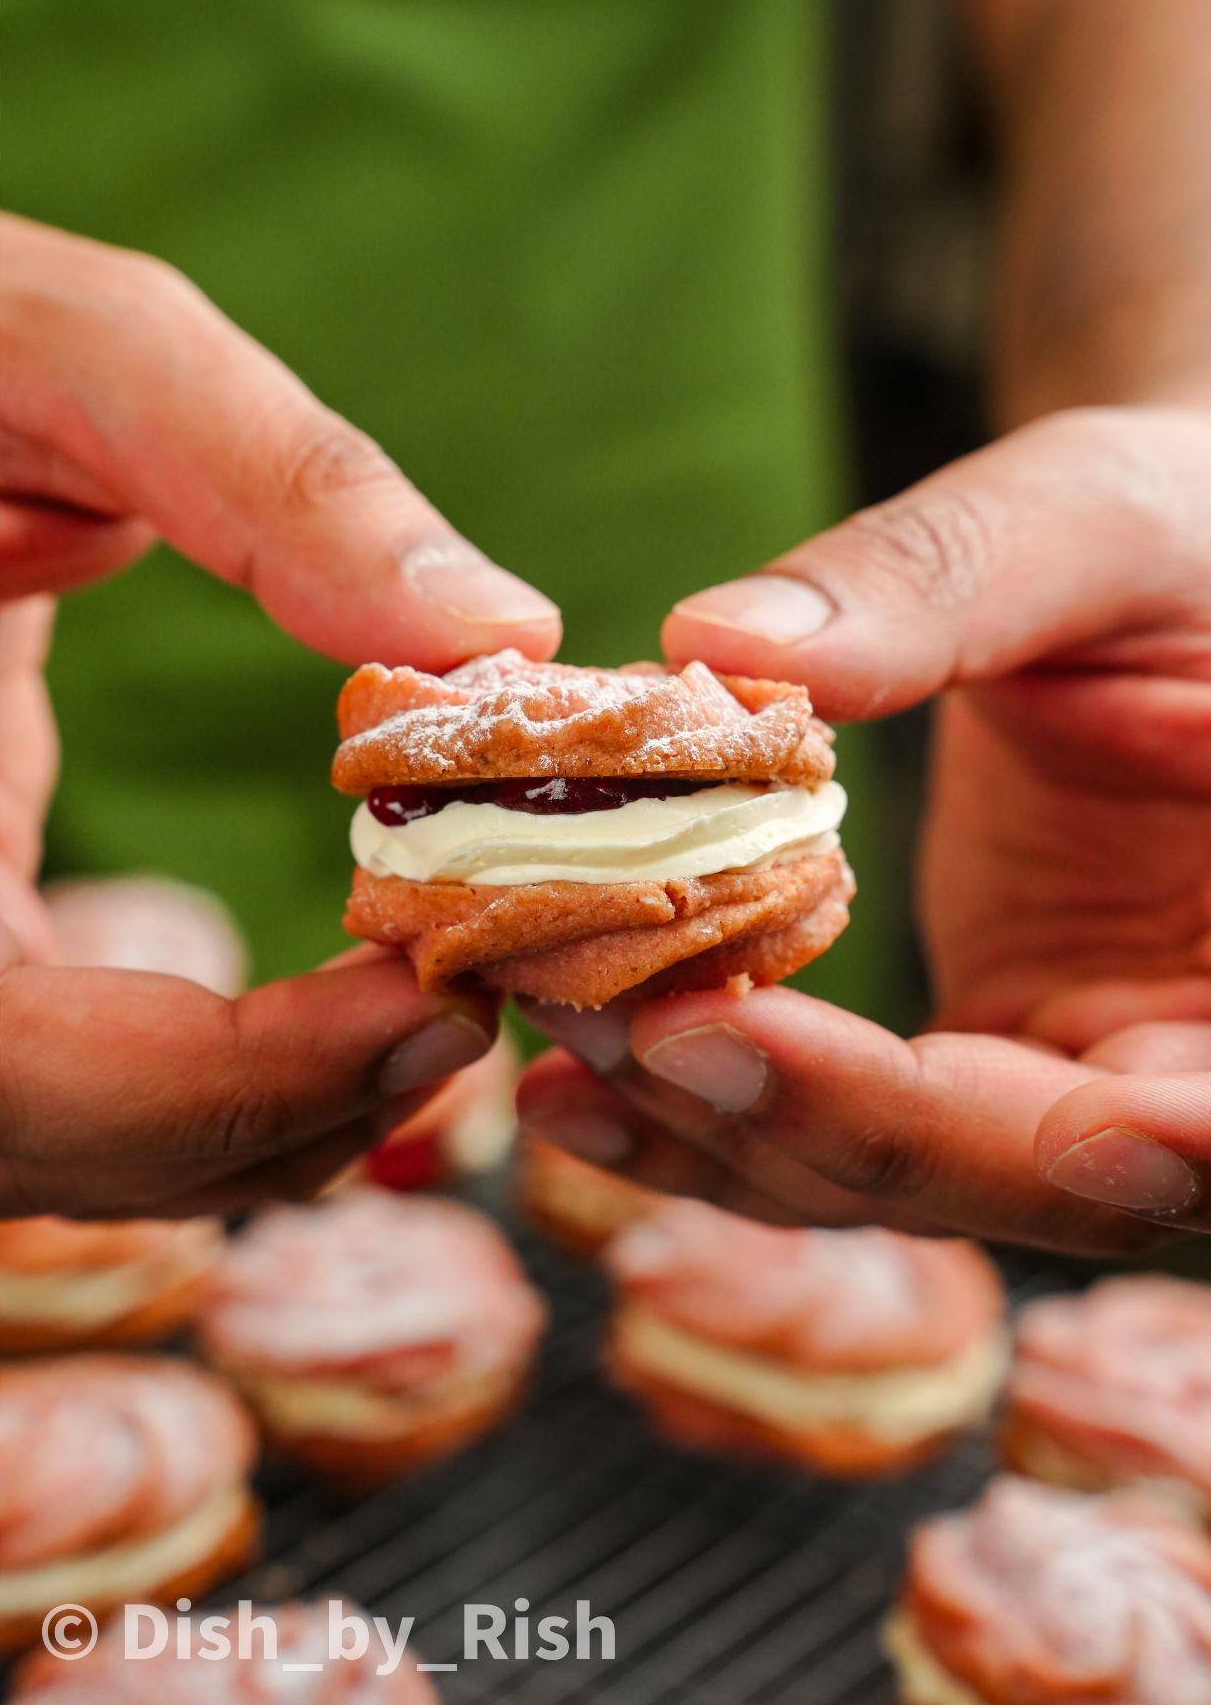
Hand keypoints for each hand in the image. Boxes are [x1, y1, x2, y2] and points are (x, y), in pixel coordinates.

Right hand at [0, 214, 560, 1215]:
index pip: (19, 1073)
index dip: (250, 1078)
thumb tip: (501, 634)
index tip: (445, 995)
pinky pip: (53, 1084)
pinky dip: (200, 1080)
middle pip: (51, 1152)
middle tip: (470, 1004)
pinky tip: (328, 1004)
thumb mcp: (65, 346)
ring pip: (56, 1153)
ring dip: (256, 1121)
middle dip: (283, 1112)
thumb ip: (275, 478)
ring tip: (427, 1003)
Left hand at [518, 405, 1210, 1251]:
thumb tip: (721, 643)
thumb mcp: (1095, 524)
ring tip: (558, 1028)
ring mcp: (1073, 1084)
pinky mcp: (973, 1068)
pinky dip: (707, 1117)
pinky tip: (568, 1082)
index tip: (900, 1088)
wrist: (1161, 586)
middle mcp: (1193, 1066)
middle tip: (641, 1029)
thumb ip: (944, 582)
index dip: (1094, 1147)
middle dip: (821, 1120)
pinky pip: (839, 1127)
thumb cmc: (1179, 535)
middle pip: (1025, 1178)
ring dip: (723, 1128)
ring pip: (903, 1180)